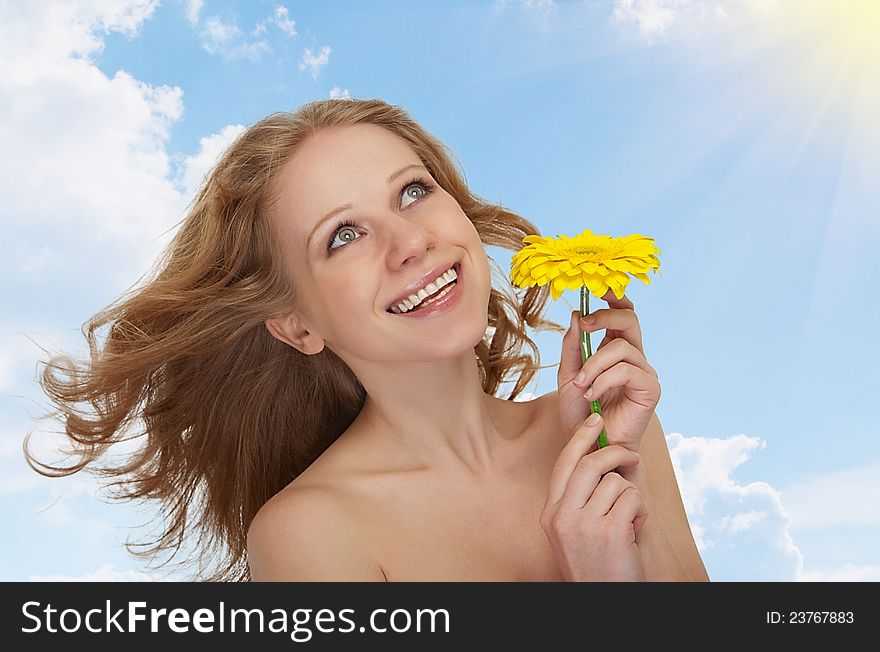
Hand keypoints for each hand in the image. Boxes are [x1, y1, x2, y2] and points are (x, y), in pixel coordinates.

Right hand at [541, 413, 648, 581]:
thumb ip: (579, 498)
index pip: (563, 464)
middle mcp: (562, 516)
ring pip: (616, 483)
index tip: (594, 421)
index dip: (580, 438)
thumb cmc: (596, 565)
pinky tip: (634, 531)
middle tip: (631, 455)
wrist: (604, 599)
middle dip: (615, 453)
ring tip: (628, 520)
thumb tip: (598, 457)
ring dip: (631, 496)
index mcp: (550, 513)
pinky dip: (640, 512)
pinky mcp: (610, 531)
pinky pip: (632, 499)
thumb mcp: (574, 531)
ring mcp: (584, 524)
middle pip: (589, 464)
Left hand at [556, 290, 660, 454]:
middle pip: (630, 318)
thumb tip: (576, 314)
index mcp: (616, 349)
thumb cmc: (581, 414)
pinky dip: (603, 380)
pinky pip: (626, 370)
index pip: (623, 314)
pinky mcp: (651, 389)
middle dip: (605, 315)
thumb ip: (573, 346)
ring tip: (580, 386)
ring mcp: (644, 371)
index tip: (597, 288)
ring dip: (593, 365)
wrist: (590, 446)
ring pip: (620, 347)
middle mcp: (634, 357)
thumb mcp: (568, 375)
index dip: (615, 298)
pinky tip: (592, 396)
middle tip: (584, 324)